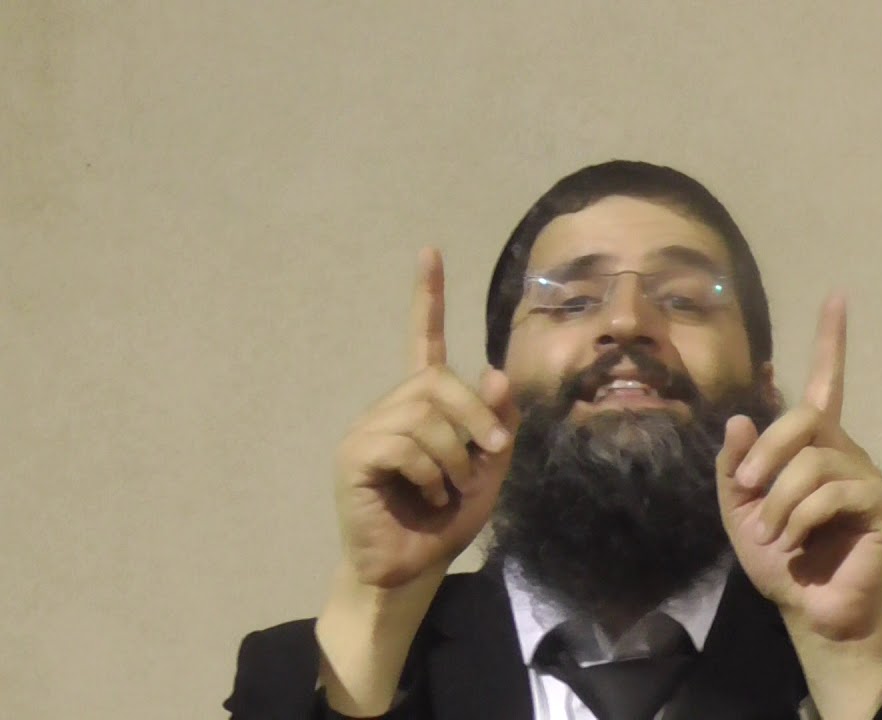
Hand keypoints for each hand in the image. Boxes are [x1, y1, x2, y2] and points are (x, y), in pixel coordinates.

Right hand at [334, 248, 518, 587]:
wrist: (412, 567)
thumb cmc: (447, 518)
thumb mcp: (490, 469)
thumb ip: (497, 423)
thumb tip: (495, 372)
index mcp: (422, 404)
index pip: (425, 340)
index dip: (427, 297)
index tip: (429, 252)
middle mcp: (391, 407)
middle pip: (439, 381)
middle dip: (476, 416)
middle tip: (492, 453)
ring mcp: (368, 429)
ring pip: (425, 415)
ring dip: (454, 455)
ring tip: (449, 487)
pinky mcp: (354, 456)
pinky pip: (403, 445)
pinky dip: (428, 472)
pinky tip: (424, 494)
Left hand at [717, 295, 881, 640]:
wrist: (807, 610)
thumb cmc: (778, 559)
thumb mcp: (738, 511)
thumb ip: (735, 467)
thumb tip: (741, 420)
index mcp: (813, 445)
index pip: (826, 383)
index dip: (831, 341)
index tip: (837, 297)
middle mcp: (845, 449)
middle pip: (804, 417)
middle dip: (767, 453)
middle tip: (747, 489)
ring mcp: (866, 474)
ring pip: (813, 460)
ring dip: (778, 500)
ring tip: (772, 532)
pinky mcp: (880, 504)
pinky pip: (833, 491)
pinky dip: (800, 517)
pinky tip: (795, 540)